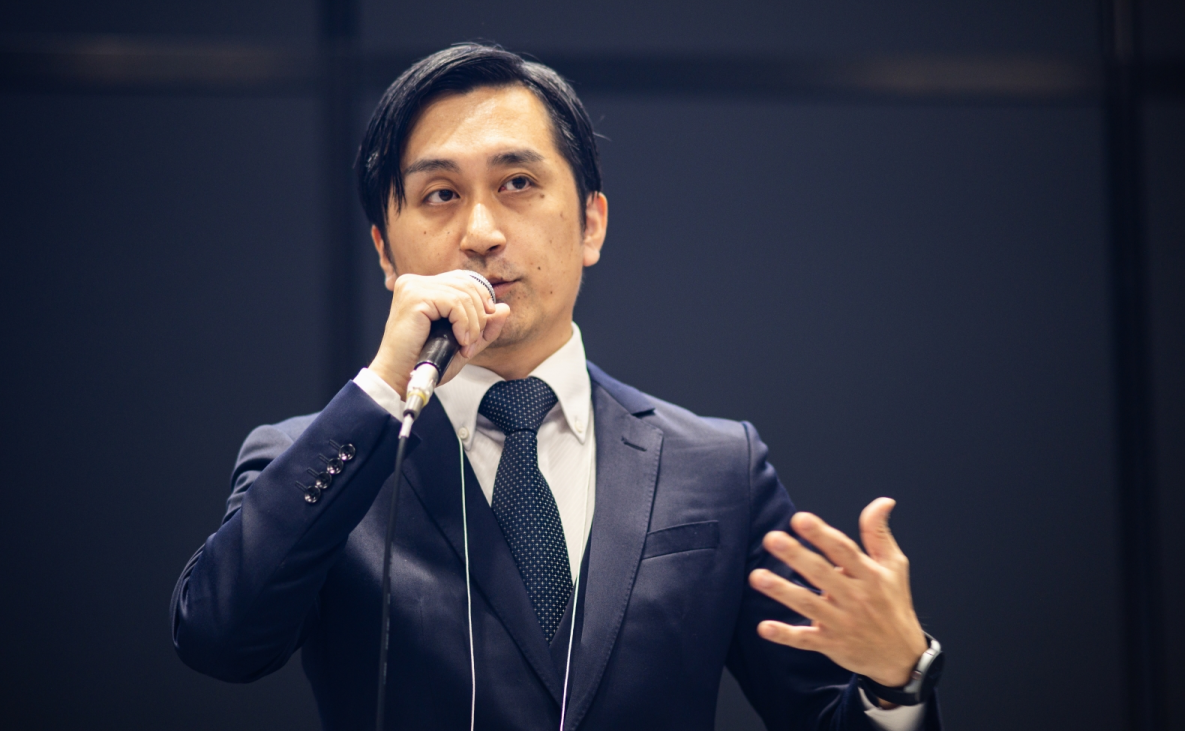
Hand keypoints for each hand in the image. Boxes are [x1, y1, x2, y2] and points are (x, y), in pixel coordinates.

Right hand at [369, 270, 510, 396]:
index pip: (463, 280)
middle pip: (467, 284)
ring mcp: (414, 286)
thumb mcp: (463, 342)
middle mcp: (415, 282)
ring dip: (473, 324)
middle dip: (479, 315)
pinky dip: (464, 324)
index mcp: (423, 287)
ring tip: (466, 345)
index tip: (481, 327)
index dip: (480, 300)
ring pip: (463, 295)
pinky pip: (454, 303)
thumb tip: (505, 308)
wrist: (399, 378)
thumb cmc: (425, 362)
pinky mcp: (414, 296)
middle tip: (472, 342)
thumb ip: (484, 327)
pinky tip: (459, 341)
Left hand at [748, 497, 927, 688]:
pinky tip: (764, 627)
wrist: (902, 656)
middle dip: (796, 556)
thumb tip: (883, 501)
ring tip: (757, 577)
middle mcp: (855, 598)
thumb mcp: (894, 567)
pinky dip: (785, 635)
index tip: (800, 519)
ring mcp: (842, 623)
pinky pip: (805, 640)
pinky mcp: (831, 644)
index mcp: (870, 575)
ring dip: (782, 591)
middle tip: (772, 539)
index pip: (843, 550)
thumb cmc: (893, 605)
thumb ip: (879, 533)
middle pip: (821, 573)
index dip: (822, 534)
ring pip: (809, 605)